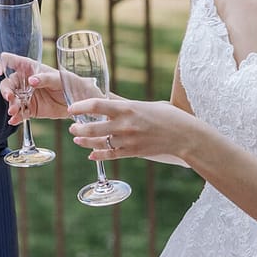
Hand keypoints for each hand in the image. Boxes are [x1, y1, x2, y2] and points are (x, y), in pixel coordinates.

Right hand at [0, 54, 68, 122]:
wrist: (78, 101)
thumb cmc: (69, 82)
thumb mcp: (59, 78)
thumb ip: (44, 78)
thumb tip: (31, 80)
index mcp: (29, 67)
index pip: (8, 60)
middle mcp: (24, 81)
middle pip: (7, 83)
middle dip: (5, 90)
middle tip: (9, 97)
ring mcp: (25, 96)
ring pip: (12, 100)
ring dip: (11, 105)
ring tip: (13, 112)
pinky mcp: (30, 109)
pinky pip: (19, 113)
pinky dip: (16, 117)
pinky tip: (14, 120)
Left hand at [66, 95, 193, 161]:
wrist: (184, 135)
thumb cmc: (168, 116)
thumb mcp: (145, 105)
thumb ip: (126, 105)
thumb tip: (109, 101)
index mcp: (127, 108)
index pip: (96, 105)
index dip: (80, 107)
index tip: (71, 108)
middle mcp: (125, 124)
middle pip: (93, 128)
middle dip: (78, 129)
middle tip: (72, 127)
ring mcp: (128, 140)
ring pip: (99, 143)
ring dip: (85, 142)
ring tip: (77, 140)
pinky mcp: (133, 152)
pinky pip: (110, 155)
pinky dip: (98, 155)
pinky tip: (91, 154)